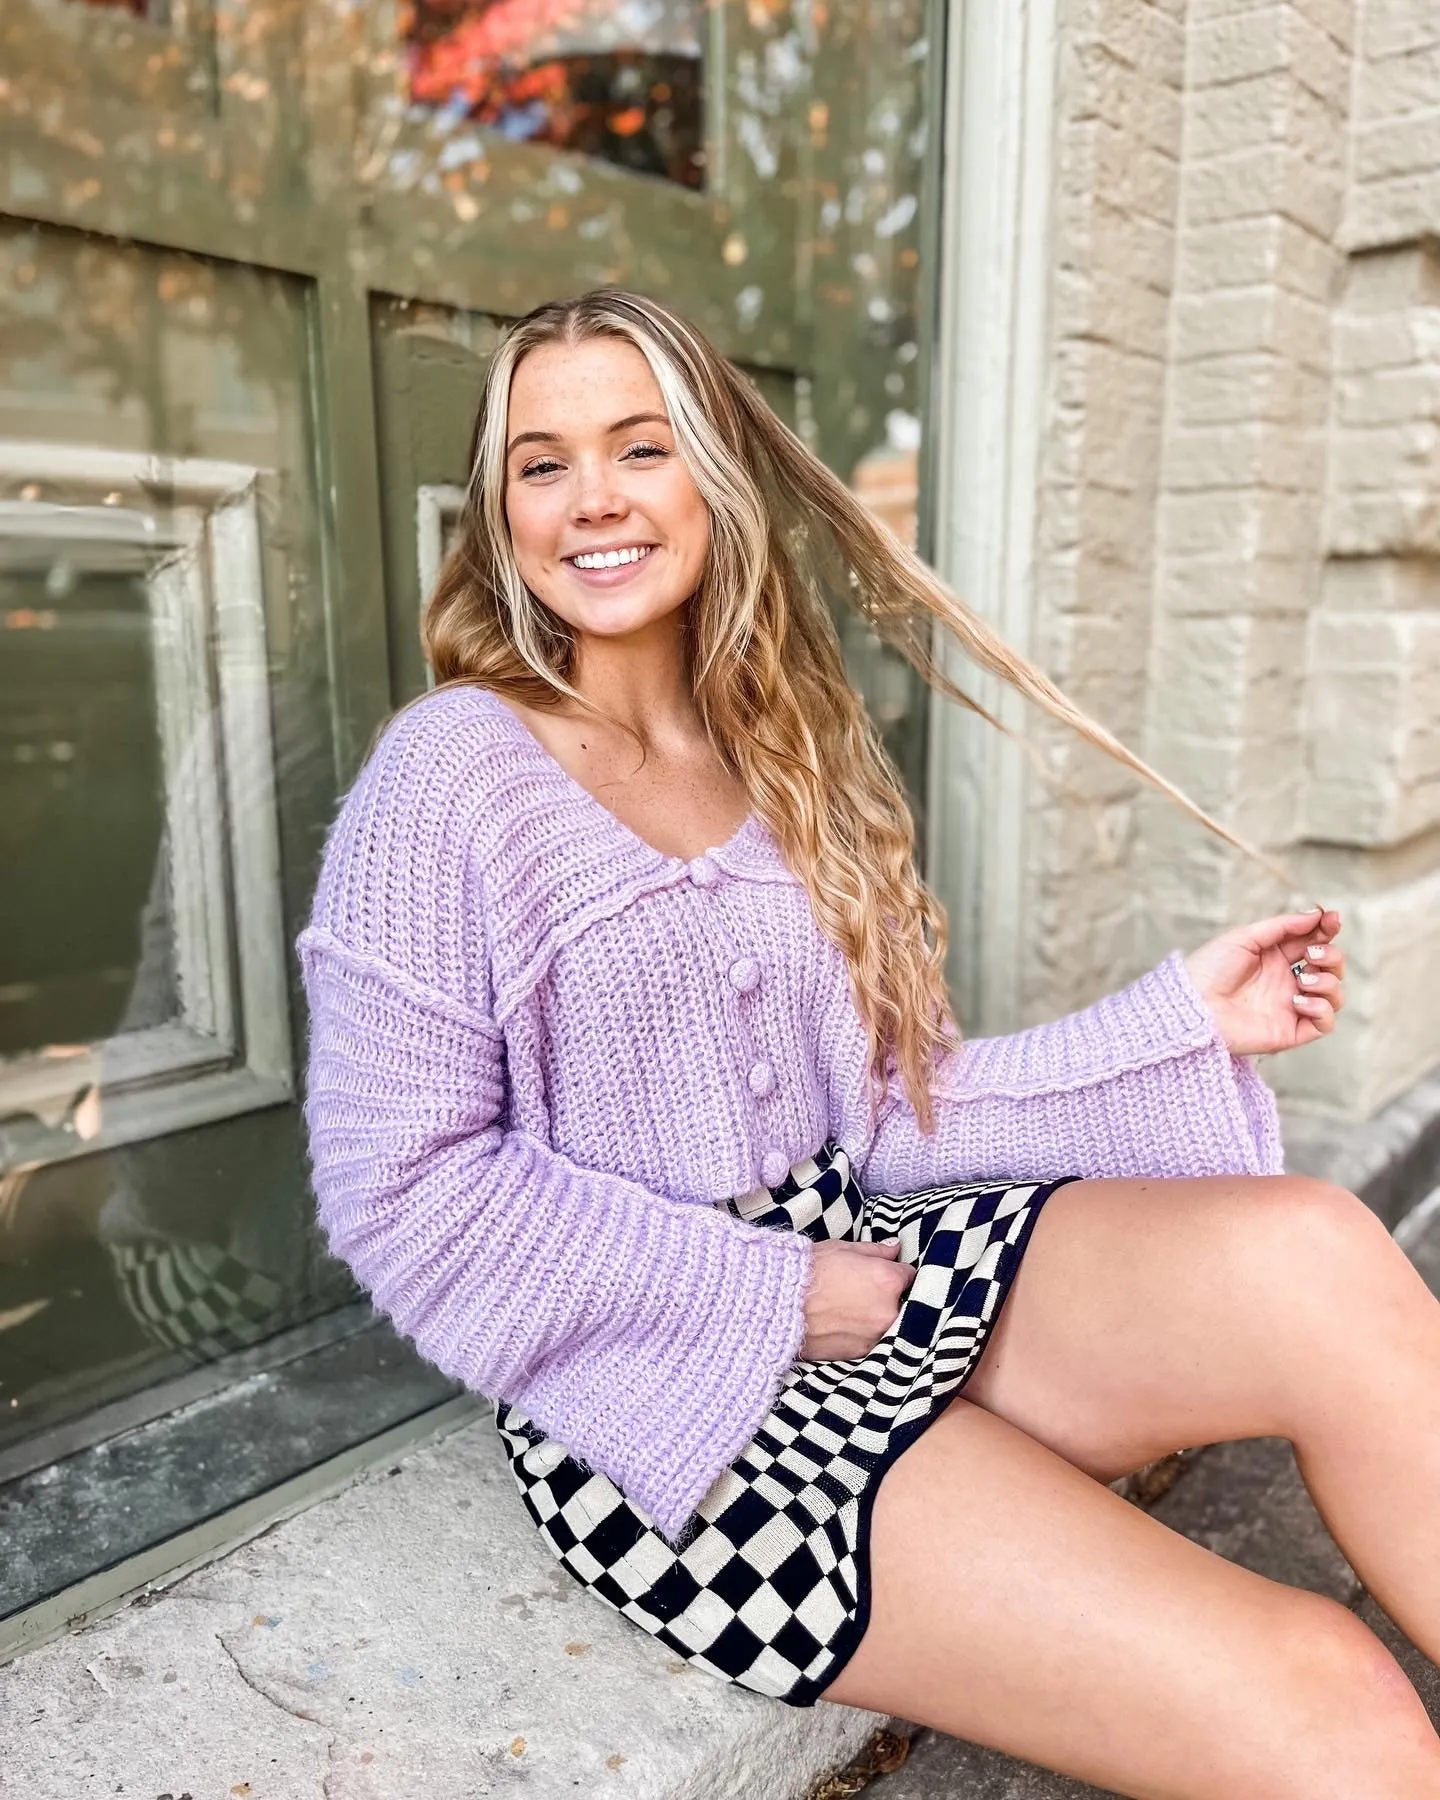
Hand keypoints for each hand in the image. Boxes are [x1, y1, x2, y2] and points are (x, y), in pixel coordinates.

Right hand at [798, 1238, 914, 1360]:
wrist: (778, 1304)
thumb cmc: (808, 1271)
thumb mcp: (842, 1249)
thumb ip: (875, 1250)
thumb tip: (894, 1249)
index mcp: (888, 1279)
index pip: (909, 1274)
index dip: (894, 1271)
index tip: (881, 1272)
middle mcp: (889, 1310)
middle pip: (902, 1302)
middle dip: (889, 1296)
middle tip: (863, 1290)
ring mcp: (876, 1335)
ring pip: (888, 1323)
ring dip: (877, 1316)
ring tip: (851, 1308)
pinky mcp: (861, 1353)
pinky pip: (872, 1339)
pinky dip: (863, 1332)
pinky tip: (844, 1322)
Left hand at [1182, 905, 1344, 1056]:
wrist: (1192, 1005)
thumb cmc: (1209, 969)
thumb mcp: (1245, 937)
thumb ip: (1283, 926)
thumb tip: (1317, 914)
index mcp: (1275, 958)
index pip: (1314, 942)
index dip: (1327, 930)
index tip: (1332, 919)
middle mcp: (1286, 982)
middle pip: (1330, 967)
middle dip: (1331, 956)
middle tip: (1311, 955)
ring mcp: (1290, 1007)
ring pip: (1333, 995)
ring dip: (1328, 982)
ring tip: (1302, 979)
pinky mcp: (1290, 1031)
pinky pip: (1325, 1023)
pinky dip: (1321, 1008)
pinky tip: (1298, 1000)